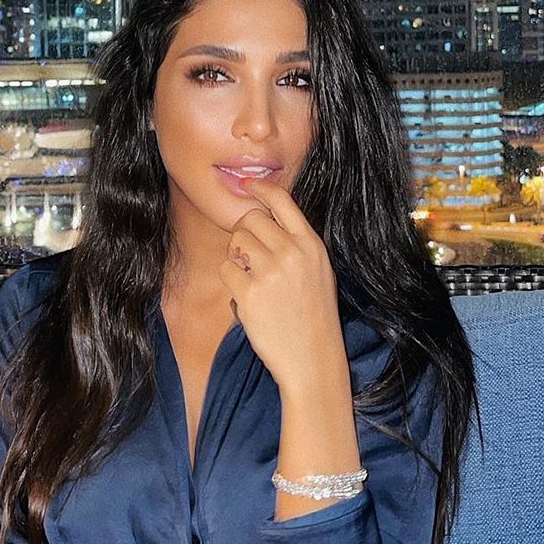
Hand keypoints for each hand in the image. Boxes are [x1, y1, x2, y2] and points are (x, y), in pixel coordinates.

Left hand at [217, 176, 348, 394]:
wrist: (312, 359)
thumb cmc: (313, 316)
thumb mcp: (318, 271)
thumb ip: (297, 244)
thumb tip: (265, 217)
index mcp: (311, 245)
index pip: (282, 201)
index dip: (261, 188)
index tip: (248, 185)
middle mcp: (292, 252)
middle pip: (250, 219)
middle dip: (244, 235)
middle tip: (251, 259)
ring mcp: (270, 272)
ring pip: (235, 241)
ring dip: (237, 258)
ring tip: (253, 280)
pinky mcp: (249, 292)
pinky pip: (225, 269)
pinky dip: (231, 281)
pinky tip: (248, 299)